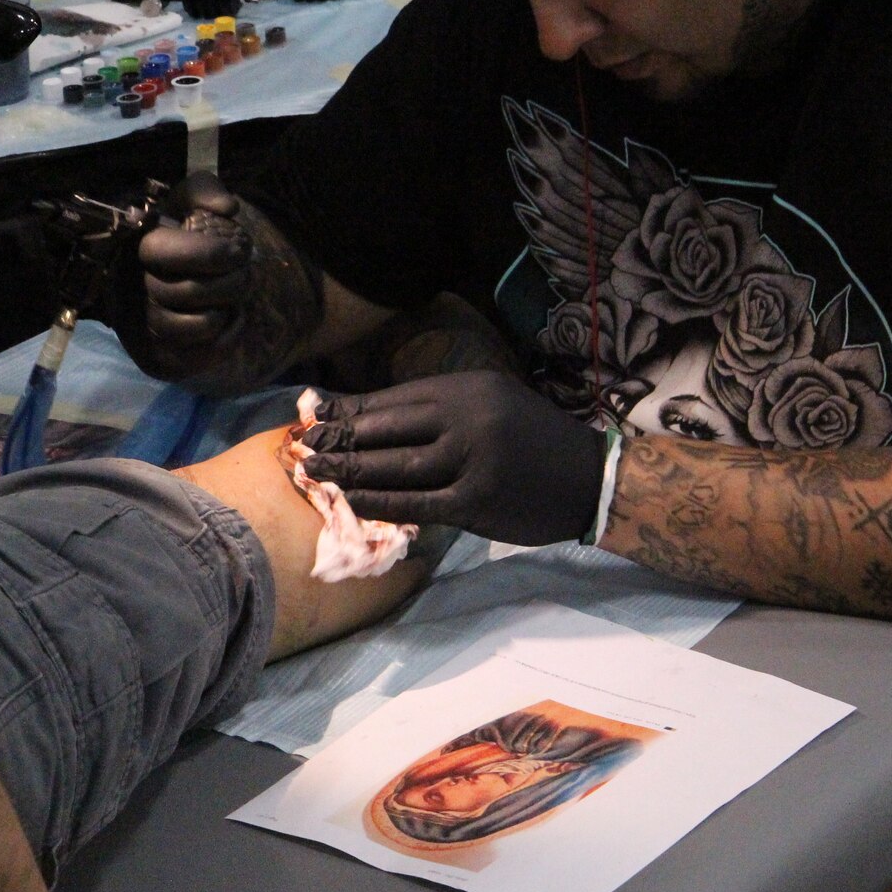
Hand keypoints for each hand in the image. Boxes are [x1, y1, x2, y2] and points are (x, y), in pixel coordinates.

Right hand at [128, 170, 250, 376]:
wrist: (171, 283)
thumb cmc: (182, 237)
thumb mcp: (186, 202)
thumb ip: (203, 189)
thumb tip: (227, 208)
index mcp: (136, 248)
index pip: (162, 251)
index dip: (208, 252)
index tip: (239, 249)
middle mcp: (133, 288)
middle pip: (186, 292)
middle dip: (230, 283)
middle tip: (243, 274)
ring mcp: (145, 325)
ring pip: (195, 326)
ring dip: (227, 310)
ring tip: (232, 298)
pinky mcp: (161, 356)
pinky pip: (203, 355)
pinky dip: (229, 337)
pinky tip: (231, 319)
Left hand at [301, 372, 606, 545]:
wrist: (588, 478)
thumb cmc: (534, 441)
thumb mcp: (491, 405)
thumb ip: (439, 410)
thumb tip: (369, 415)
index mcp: (468, 389)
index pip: (394, 399)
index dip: (349, 411)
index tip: (314, 418)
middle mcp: (467, 417)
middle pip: (387, 429)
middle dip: (340, 438)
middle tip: (303, 447)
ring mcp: (472, 460)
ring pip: (395, 467)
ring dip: (349, 471)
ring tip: (315, 473)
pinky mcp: (475, 501)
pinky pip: (415, 503)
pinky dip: (379, 502)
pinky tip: (351, 502)